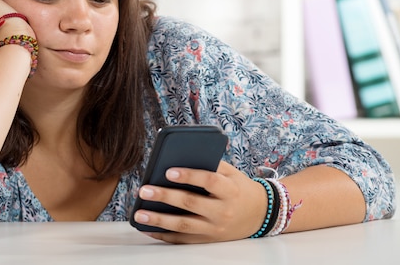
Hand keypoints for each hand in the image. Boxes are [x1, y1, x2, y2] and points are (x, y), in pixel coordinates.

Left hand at [132, 161, 268, 243]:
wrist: (260, 215)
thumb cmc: (238, 188)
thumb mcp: (231, 173)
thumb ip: (209, 165)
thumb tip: (178, 158)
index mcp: (229, 190)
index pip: (209, 181)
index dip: (189, 175)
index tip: (169, 171)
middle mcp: (223, 211)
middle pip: (191, 203)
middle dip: (165, 196)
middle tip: (144, 190)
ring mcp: (215, 229)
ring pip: (183, 225)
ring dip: (159, 220)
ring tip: (139, 213)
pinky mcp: (208, 240)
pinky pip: (182, 240)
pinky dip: (163, 235)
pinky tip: (147, 228)